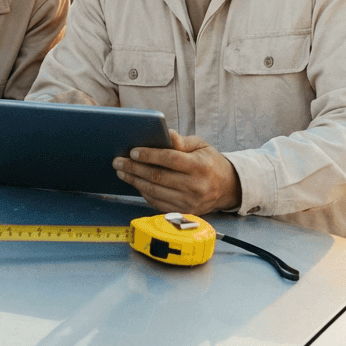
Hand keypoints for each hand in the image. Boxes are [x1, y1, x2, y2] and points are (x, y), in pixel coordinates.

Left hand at [113, 130, 241, 214]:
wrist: (227, 187)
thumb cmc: (210, 162)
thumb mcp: (201, 146)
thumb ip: (181, 141)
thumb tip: (165, 133)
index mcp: (200, 166)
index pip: (170, 159)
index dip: (149, 155)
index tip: (133, 151)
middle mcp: (195, 186)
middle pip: (158, 177)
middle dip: (134, 168)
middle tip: (118, 161)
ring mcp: (189, 202)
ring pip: (155, 191)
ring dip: (135, 181)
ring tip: (122, 172)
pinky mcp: (184, 212)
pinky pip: (158, 203)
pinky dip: (144, 193)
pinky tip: (136, 183)